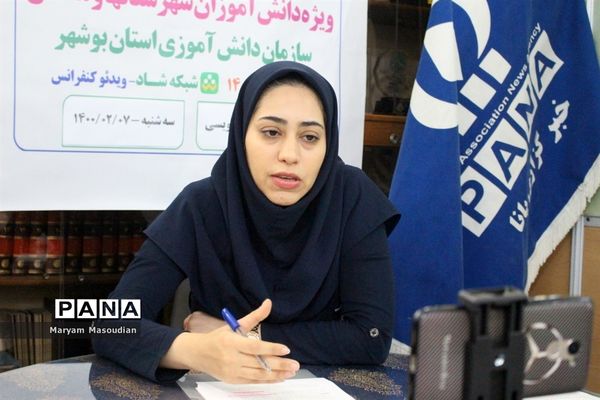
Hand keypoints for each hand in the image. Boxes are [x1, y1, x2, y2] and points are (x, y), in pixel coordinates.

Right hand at [161, 299, 299, 382]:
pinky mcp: (232, 380)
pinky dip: (267, 380)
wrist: (197, 354)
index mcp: (232, 342)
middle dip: (279, 364)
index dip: (271, 348)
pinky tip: (279, 378)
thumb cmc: (218, 338)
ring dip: (277, 375)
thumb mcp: (234, 325)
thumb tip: (269, 303)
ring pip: (258, 375)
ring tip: (291, 372)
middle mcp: (231, 358)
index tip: (286, 349)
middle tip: (295, 364)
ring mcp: (232, 371)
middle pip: (259, 363)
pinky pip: (253, 382)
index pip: (255, 347)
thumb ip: (254, 316)